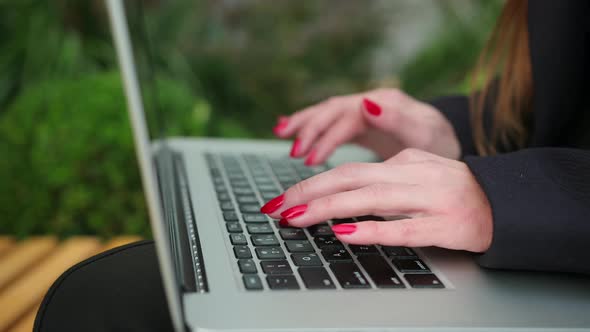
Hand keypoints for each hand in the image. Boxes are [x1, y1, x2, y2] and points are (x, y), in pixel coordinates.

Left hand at [261, 149, 492, 252]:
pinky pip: (401, 227)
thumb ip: (385, 175)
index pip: (348, 170)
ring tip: (296, 217)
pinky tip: (345, 233)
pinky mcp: (442, 225)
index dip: (311, 182)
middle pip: (350, 178)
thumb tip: (345, 188)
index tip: (283, 198)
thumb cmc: (456, 191)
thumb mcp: (419, 171)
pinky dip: (371, 229)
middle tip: (276, 207)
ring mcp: (428, 199)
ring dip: (327, 207)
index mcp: (403, 162)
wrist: (505, 204)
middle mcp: (412, 175)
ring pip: (369, 198)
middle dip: (307, 191)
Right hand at [273, 88, 460, 164]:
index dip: (325, 139)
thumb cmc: (439, 142)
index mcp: (384, 104)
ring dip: (303, 123)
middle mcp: (370, 102)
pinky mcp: (359, 121)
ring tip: (280, 134)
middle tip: (292, 154)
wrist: (447, 139)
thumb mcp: (425, 134)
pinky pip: (329, 121)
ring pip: (326, 112)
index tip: (308, 161)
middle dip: (307, 131)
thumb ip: (398, 119)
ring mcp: (363, 110)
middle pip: (330, 111)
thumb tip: (367, 103)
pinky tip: (291, 131)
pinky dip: (310, 125)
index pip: (345, 119)